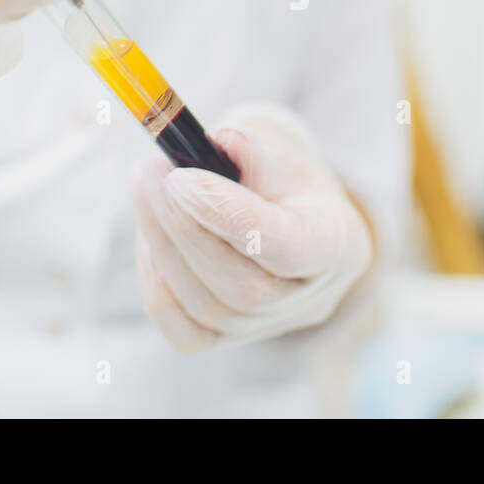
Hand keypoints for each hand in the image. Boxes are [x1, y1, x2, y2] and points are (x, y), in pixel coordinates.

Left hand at [132, 103, 373, 350]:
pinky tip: (149, 232)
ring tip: (144, 187)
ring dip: (162, 244)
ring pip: (206, 308)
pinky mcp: (226, 340)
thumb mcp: (282, 153)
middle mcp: (308, 301)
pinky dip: (156, 281)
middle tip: (151, 172)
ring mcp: (266, 328)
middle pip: (242, 287)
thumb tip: (224, 143)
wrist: (284, 213)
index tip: (180, 177)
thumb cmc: (284, 180)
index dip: (227, 215)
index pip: (285, 247)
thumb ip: (255, 150)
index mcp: (339, 247)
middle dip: (184, 228)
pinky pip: (182, 329)